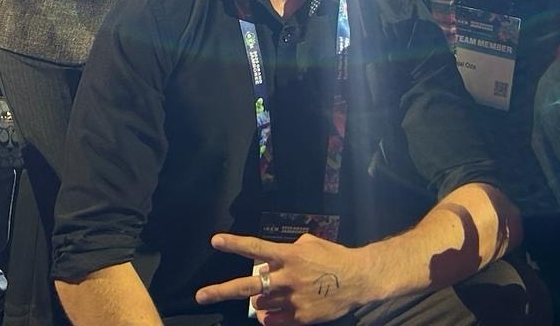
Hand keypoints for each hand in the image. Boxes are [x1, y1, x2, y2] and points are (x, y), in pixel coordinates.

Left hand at [194, 232, 361, 324]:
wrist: (358, 279)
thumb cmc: (333, 257)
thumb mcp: (310, 244)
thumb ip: (288, 250)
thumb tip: (269, 261)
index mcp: (289, 256)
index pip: (257, 248)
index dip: (235, 244)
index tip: (215, 241)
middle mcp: (287, 278)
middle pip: (248, 286)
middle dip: (221, 291)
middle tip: (201, 296)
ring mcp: (292, 300)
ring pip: (260, 303)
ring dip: (262, 298)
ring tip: (277, 292)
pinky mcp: (298, 318)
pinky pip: (272, 319)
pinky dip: (271, 314)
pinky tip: (280, 307)